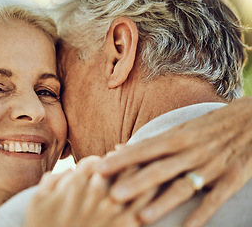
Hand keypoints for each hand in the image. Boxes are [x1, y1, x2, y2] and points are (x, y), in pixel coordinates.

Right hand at [25, 156, 139, 226]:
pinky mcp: (127, 225)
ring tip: (142, 167)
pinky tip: (153, 188)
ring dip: (139, 169)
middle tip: (125, 157)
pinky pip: (145, 202)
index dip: (97, 161)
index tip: (101, 164)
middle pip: (118, 164)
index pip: (94, 161)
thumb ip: (52, 179)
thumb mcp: (37, 201)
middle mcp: (98, 191)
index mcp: (76, 183)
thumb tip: (70, 172)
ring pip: (135, 177)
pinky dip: (150, 191)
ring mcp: (114, 208)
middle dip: (122, 158)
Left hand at [97, 97, 251, 226]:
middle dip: (136, 183)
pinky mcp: (232, 178)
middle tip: (114, 195)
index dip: (122, 159)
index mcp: (177, 137)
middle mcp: (191, 151)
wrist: (251, 120)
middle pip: (159, 169)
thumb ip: (152, 141)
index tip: (100, 168)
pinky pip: (215, 199)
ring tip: (142, 217)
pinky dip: (201, 214)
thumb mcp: (180, 128)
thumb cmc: (210, 125)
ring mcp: (211, 165)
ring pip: (183, 186)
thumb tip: (120, 147)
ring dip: (162, 202)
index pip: (144, 149)